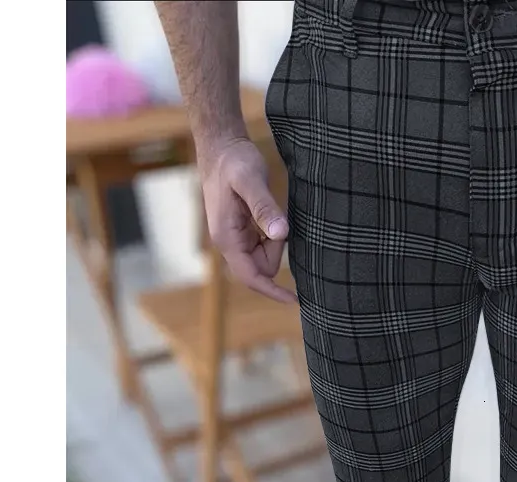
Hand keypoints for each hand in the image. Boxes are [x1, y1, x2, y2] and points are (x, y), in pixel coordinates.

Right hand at [197, 136, 296, 303]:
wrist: (221, 146)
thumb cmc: (234, 161)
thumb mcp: (251, 181)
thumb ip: (265, 208)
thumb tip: (280, 234)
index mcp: (226, 238)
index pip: (251, 277)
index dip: (273, 291)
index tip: (295, 300)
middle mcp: (227, 243)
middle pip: (262, 268)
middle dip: (276, 251)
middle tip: (278, 218)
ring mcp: (233, 239)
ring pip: (264, 257)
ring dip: (275, 241)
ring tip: (271, 209)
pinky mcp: (241, 232)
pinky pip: (263, 245)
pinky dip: (273, 236)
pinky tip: (271, 215)